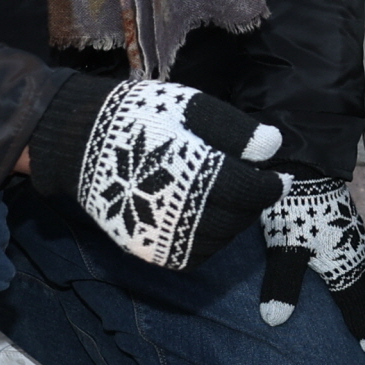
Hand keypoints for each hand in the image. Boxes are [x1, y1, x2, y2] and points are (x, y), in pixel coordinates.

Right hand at [75, 80, 286, 270]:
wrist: (84, 141)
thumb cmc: (145, 117)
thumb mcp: (193, 108)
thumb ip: (235, 130)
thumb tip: (273, 146)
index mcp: (197, 173)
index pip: (253, 190)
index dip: (272, 185)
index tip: (280, 177)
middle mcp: (182, 211)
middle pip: (238, 218)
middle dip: (251, 202)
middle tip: (253, 185)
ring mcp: (163, 235)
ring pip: (219, 241)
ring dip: (232, 223)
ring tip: (228, 199)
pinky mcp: (148, 248)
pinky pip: (192, 256)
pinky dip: (207, 241)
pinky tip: (206, 219)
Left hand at [258, 175, 364, 353]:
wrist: (306, 162)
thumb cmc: (294, 209)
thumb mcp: (284, 249)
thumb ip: (282, 286)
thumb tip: (275, 322)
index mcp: (345, 265)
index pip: (357, 305)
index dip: (363, 329)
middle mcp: (355, 253)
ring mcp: (353, 235)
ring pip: (363, 274)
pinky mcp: (346, 221)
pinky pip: (358, 259)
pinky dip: (358, 276)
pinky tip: (349, 273)